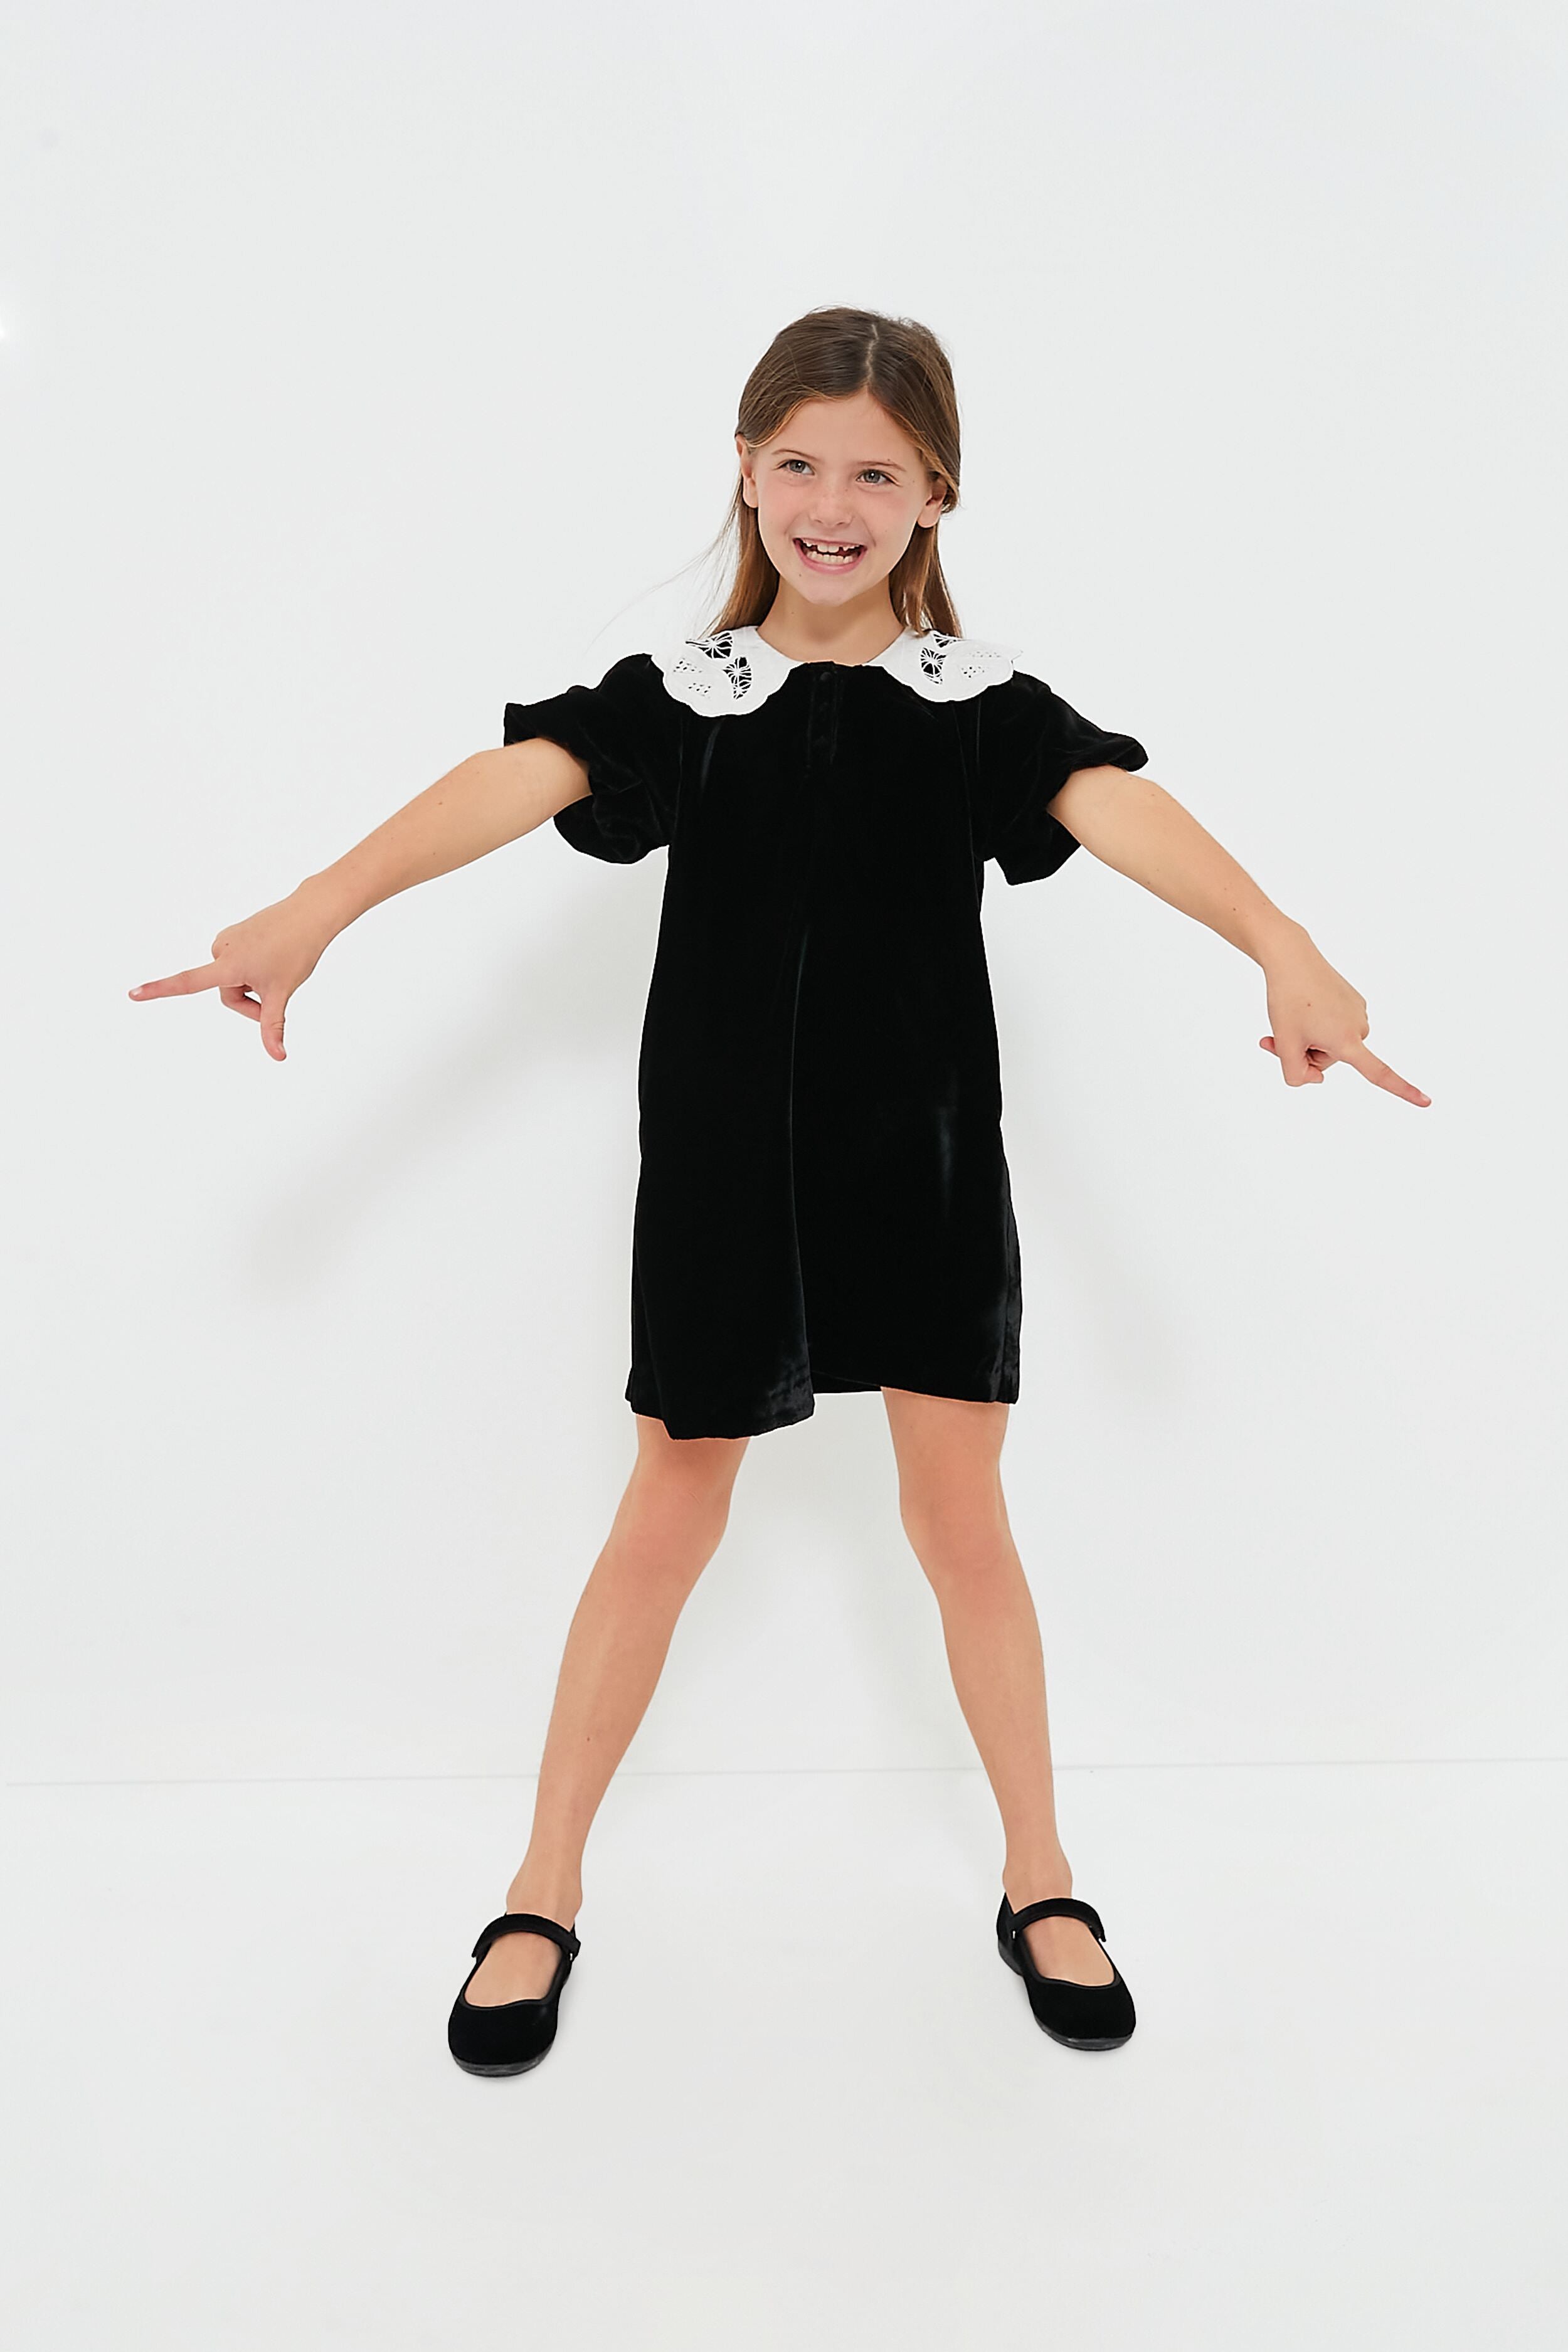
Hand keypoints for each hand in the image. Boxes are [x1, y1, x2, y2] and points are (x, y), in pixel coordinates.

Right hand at [127, 884, 339, 1061]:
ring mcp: (228, 940)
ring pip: (232, 979)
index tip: (133, 994)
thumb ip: (273, 1026)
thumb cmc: (297, 951)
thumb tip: (278, 1057)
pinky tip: (272, 956)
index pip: (187, 982)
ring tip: (276, 967)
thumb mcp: (283, 993)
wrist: (310, 914)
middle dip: (249, 1002)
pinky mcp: (235, 934)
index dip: (159, 990)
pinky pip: (238, 963)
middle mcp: (221, 949)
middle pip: (227, 993)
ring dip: (251, 984)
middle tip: (275, 993)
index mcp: (228, 964)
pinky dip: (252, 969)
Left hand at [1259, 932, 1429, 1105]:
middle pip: (1330, 1059)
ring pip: (1331, 1043)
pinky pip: (1334, 1025)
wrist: (1292, 958)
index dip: (1403, 1090)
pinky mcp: (1353, 1000)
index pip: (1379, 1073)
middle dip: (1306, 1051)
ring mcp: (1358, 1012)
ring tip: (1293, 1016)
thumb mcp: (1284, 1045)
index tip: (1427, 1103)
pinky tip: (1303, 1006)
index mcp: (1347, 1041)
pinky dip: (1316, 1023)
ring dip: (1308, 1037)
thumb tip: (1318, 1079)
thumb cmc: (1287, 1001)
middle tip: (1280, 1035)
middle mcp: (1360, 1027)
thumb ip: (1296, 1076)